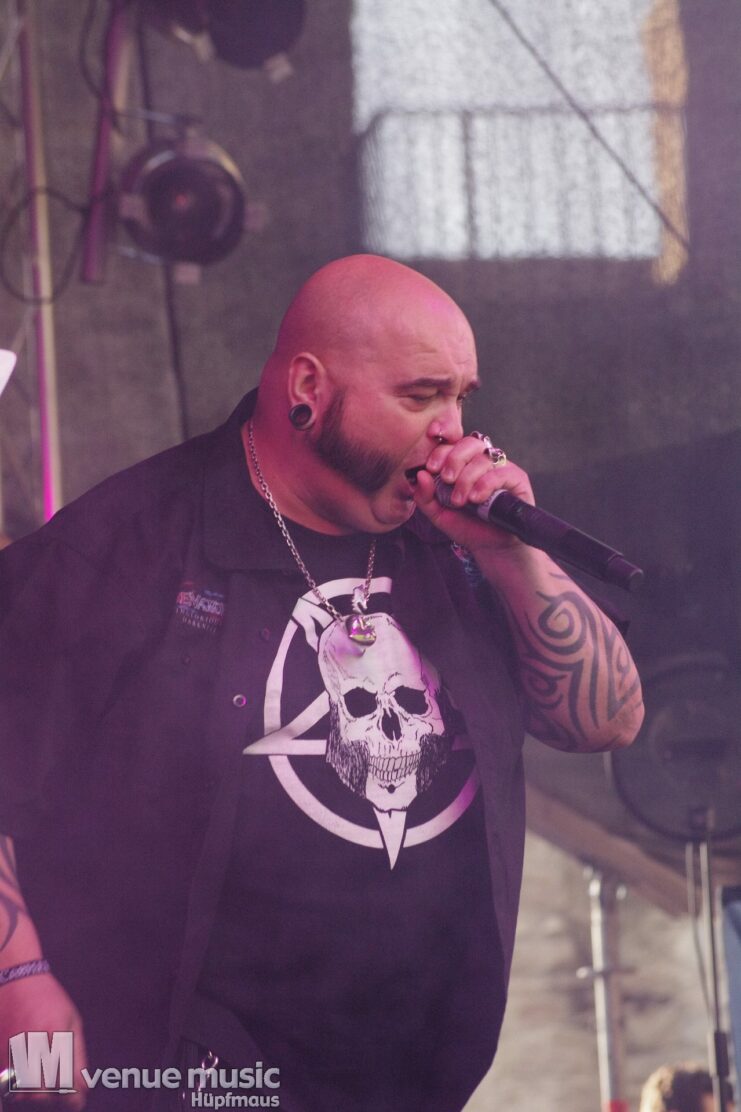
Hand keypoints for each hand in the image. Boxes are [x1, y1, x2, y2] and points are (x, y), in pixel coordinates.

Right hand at [0, 973, 87, 1107]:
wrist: (16, 979)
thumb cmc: (47, 998)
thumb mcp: (71, 1020)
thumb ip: (77, 1056)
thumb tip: (83, 1086)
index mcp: (55, 1036)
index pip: (65, 1083)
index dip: (72, 1099)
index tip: (76, 1101)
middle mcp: (32, 1046)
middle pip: (40, 1095)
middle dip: (52, 1100)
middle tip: (60, 1093)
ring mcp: (11, 1052)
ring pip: (21, 1094)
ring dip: (34, 1095)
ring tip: (42, 1083)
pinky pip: (5, 1083)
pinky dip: (16, 1088)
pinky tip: (26, 1078)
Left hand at [413, 434, 534, 555]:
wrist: (491, 548)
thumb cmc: (467, 527)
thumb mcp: (439, 514)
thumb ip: (425, 496)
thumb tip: (420, 474)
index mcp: (463, 465)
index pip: (452, 444)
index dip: (440, 451)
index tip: (431, 468)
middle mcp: (483, 462)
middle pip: (469, 443)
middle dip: (454, 459)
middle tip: (447, 479)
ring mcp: (501, 468)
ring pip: (483, 458)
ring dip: (467, 478)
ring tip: (460, 501)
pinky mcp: (517, 478)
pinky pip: (501, 472)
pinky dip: (485, 484)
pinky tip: (476, 499)